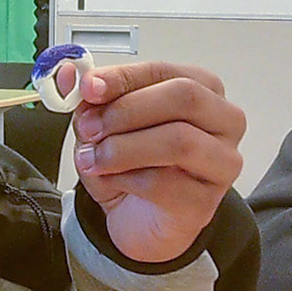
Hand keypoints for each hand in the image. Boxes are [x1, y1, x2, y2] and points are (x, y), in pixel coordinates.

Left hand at [68, 61, 245, 263]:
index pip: (165, 71)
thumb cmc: (130, 164)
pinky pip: (165, 183)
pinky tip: (113, 182)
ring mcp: (221, 163)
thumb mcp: (102, 123)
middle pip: (184, 97)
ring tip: (94, 158)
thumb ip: (90, 97)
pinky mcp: (205, 202)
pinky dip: (127, 180)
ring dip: (123, 148)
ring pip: (179, 141)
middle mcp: (222, 122)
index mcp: (201, 90)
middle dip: (127, 110)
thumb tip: (69, 74)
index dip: (123, 77)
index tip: (89, 87)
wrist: (136, 218)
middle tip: (90, 127)